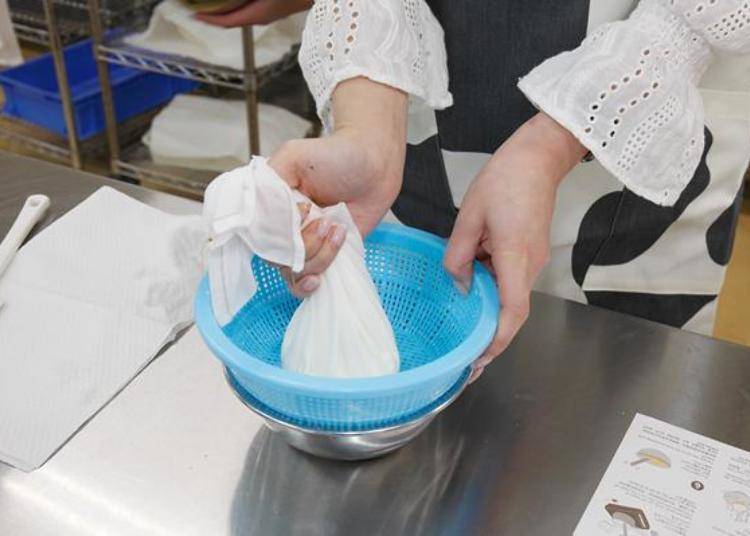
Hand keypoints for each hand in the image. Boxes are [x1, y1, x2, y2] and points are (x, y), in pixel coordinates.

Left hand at [195, 0, 311, 26]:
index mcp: (258, 13)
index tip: (192, 14)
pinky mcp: (277, 7)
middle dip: (213, 15)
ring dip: (225, 10)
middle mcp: (262, 17)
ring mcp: (270, 13)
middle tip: (197, 7)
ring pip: (242, 15)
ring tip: (212, 3)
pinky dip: (238, 6)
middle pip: (232, 20)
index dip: (208, 19)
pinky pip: (250, 9)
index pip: (226, 21)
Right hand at [269, 77, 407, 296]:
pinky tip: (327, 267)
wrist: (375, 165)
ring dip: (319, 255)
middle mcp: (283, 228)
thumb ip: (268, 186)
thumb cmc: (335, 156)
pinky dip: (319, 275)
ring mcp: (303, 244)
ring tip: (337, 228)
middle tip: (325, 220)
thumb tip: (261, 219)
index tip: (304, 210)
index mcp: (269, 206)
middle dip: (304, 244)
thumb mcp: (293, 158)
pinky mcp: (325, 256)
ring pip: (295, 271)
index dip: (280, 232)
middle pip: (277, 258)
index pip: (258, 235)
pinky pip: (311, 279)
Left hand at [444, 112, 587, 381]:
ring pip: (510, 295)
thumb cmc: (506, 178)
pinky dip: (492, 289)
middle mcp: (530, 264)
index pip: (512, 311)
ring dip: (489, 310)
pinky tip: (471, 285)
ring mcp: (533, 258)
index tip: (480, 360)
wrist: (538, 157)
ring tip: (462, 325)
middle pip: (513, 312)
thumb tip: (458, 284)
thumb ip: (459, 254)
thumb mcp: (469, 215)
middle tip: (467, 358)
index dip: (497, 340)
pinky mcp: (530, 251)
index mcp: (515, 256)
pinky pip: (510, 278)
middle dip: (492, 338)